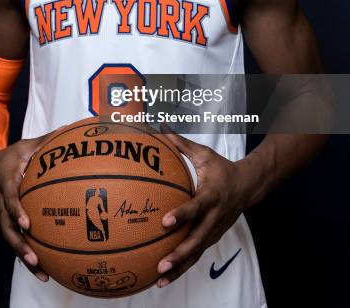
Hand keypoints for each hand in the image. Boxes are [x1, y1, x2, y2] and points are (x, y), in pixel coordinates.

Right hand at [0, 128, 62, 281]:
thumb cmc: (11, 156)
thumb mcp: (26, 145)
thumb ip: (47, 140)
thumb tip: (69, 129)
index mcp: (7, 183)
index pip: (10, 199)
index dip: (17, 211)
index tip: (28, 222)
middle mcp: (1, 203)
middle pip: (8, 228)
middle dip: (20, 245)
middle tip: (34, 258)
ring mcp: (2, 216)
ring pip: (11, 239)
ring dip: (24, 256)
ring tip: (42, 272)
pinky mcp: (5, 223)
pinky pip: (15, 240)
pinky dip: (26, 255)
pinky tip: (44, 270)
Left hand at [156, 129, 249, 287]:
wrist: (248, 186)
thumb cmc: (222, 169)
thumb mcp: (204, 155)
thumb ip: (182, 144)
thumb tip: (162, 130)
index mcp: (212, 196)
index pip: (196, 207)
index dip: (182, 215)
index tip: (165, 222)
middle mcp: (214, 217)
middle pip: (197, 239)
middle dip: (179, 253)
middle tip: (161, 263)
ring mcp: (215, 230)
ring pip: (197, 253)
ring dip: (180, 267)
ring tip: (159, 278)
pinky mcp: (213, 238)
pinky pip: (197, 255)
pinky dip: (183, 267)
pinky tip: (165, 276)